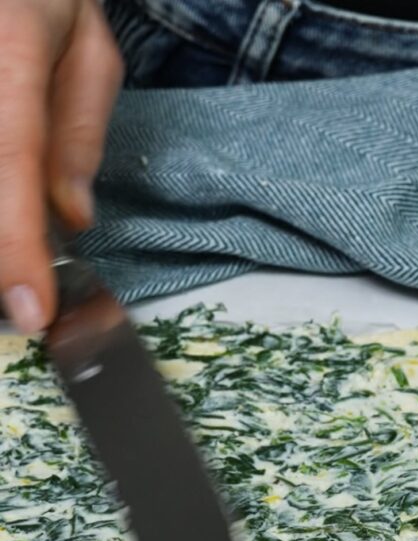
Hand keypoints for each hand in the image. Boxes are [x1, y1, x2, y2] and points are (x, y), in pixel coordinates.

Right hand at [0, 0, 121, 333]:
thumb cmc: (45, 0)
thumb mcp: (87, 50)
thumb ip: (78, 133)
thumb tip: (71, 220)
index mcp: (10, 43)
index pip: (12, 158)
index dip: (16, 245)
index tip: (30, 310)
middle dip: (0, 245)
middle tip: (22, 293)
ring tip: (20, 261)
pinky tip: (8, 218)